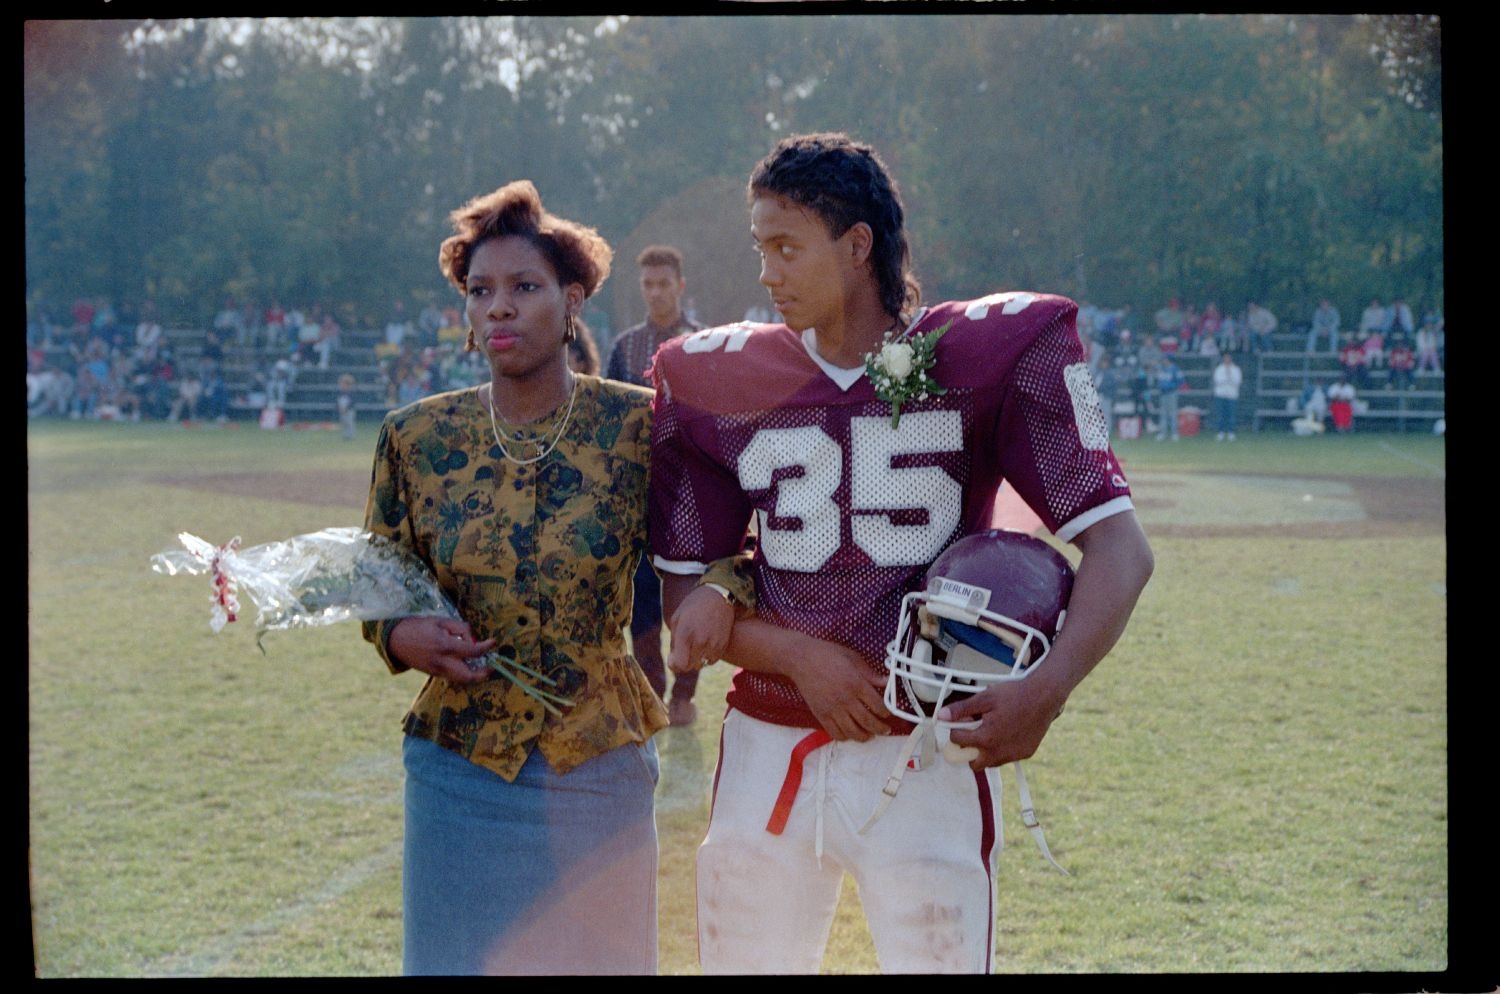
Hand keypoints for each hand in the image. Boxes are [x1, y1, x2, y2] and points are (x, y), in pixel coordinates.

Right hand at [387, 616, 497, 684]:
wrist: (394, 639)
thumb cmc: (418, 626)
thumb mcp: (441, 621)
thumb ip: (461, 629)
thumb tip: (475, 639)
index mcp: (445, 646)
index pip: (473, 651)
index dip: (487, 647)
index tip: (493, 643)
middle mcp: (442, 662)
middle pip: (469, 676)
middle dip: (484, 674)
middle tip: (491, 666)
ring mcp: (437, 670)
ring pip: (461, 679)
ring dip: (474, 675)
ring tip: (481, 666)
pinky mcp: (432, 674)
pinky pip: (452, 676)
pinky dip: (462, 672)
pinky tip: (465, 664)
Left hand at [666, 585, 734, 674]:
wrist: (718, 596)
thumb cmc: (693, 606)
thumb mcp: (677, 619)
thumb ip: (673, 642)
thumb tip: (673, 661)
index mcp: (685, 634)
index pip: (680, 665)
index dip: (674, 665)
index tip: (673, 658)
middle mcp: (700, 642)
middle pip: (689, 667)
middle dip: (684, 661)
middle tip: (684, 648)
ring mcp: (713, 644)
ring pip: (701, 665)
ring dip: (696, 658)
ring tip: (695, 642)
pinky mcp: (723, 645)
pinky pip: (711, 660)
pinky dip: (706, 656)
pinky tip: (705, 642)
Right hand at [781, 635, 889, 741]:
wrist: (801, 659)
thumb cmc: (828, 655)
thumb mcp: (853, 658)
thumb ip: (871, 673)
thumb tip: (888, 681)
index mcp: (856, 683)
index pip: (878, 705)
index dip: (886, 712)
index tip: (887, 713)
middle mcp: (846, 699)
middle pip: (868, 722)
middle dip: (880, 729)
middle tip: (886, 730)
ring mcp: (832, 709)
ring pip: (853, 732)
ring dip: (865, 736)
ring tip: (870, 735)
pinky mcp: (821, 715)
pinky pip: (835, 733)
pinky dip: (845, 737)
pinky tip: (850, 733)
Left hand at [938, 678, 1066, 770]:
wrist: (1044, 696)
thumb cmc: (1015, 695)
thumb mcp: (985, 698)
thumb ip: (962, 709)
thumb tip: (941, 715)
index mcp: (986, 738)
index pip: (958, 741)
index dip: (956, 730)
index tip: (961, 723)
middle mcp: (999, 752)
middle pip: (973, 763)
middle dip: (969, 751)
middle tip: (973, 734)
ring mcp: (1013, 755)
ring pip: (991, 762)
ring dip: (986, 751)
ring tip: (992, 730)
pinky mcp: (1025, 754)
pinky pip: (1007, 757)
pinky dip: (1003, 749)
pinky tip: (1007, 732)